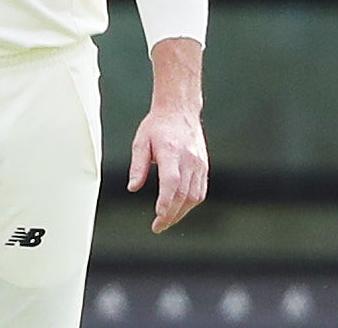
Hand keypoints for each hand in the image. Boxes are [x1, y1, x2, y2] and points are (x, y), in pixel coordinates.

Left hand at [127, 105, 207, 232]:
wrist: (180, 111)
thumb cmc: (157, 125)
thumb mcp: (141, 141)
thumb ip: (138, 166)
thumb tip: (133, 187)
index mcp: (171, 151)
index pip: (172, 181)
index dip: (166, 201)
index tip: (158, 215)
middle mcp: (189, 159)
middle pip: (183, 194)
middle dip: (171, 214)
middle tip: (158, 226)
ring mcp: (199, 164)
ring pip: (194, 196)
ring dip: (181, 212)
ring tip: (167, 221)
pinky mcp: (204, 167)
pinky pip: (200, 191)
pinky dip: (190, 204)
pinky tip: (179, 209)